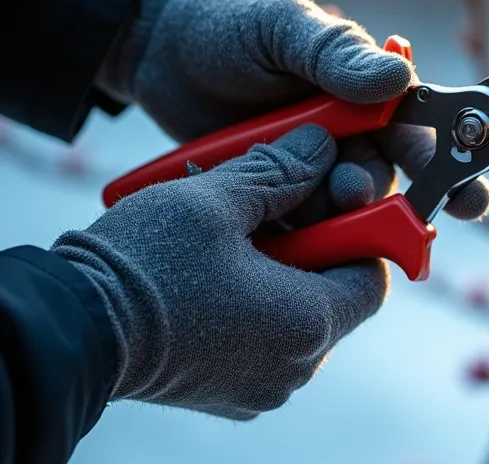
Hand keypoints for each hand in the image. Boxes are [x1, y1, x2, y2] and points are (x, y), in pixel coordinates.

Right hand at [53, 125, 389, 418]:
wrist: (68, 330)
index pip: (372, 274)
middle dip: (313, 242)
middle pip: (334, 292)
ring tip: (237, 230)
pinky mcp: (226, 390)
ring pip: (296, 312)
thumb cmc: (143, 265)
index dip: (361, 230)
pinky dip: (252, 299)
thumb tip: (322, 145)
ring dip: (279, 267)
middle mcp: (295, 367)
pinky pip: (262, 336)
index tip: (331, 197)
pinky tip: (217, 263)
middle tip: (275, 204)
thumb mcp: (216, 198)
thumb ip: (280, 170)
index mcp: (308, 324)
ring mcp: (260, 385)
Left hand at [98, 0, 488, 220]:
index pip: (425, 130)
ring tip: (324, 198)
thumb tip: (400, 78)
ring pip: (345, 209)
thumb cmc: (227, 24)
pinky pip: (295, 226)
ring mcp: (309, 171)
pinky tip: (285, 227)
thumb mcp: (283, 29)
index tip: (467, 193)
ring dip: (345, 214)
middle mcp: (350, 137)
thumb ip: (337, 54)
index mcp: (370, 94)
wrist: (150, 49)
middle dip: (405, 203)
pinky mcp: (269, 199)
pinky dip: (298, 232)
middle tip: (395, 212)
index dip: (451, 162)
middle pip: (393, 181)